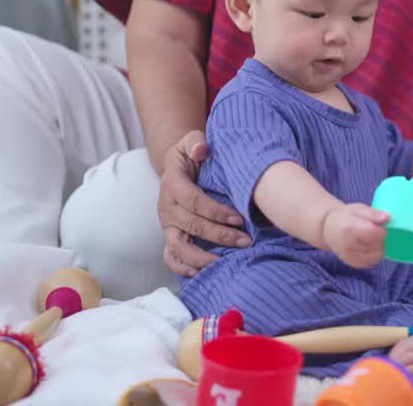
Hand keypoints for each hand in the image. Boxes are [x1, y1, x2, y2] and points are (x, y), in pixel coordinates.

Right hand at [157, 130, 250, 276]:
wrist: (177, 166)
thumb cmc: (191, 153)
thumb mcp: (192, 140)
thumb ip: (197, 142)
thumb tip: (202, 149)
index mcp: (172, 183)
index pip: (194, 201)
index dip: (216, 212)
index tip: (240, 218)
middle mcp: (166, 207)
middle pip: (192, 226)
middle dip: (220, 235)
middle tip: (246, 241)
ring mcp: (167, 224)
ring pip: (179, 246)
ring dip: (202, 257)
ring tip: (226, 261)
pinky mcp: (170, 235)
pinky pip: (171, 256)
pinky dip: (183, 267)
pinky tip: (202, 272)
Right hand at [323, 203, 390, 268]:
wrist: (329, 232)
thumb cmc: (345, 217)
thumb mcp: (357, 208)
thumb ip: (372, 213)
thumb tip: (388, 218)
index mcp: (350, 229)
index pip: (376, 233)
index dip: (381, 227)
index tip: (377, 222)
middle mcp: (350, 247)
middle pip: (379, 243)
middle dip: (380, 236)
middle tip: (370, 229)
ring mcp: (353, 258)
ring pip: (380, 252)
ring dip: (379, 244)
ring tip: (367, 236)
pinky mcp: (357, 265)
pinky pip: (375, 259)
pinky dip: (375, 252)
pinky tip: (367, 244)